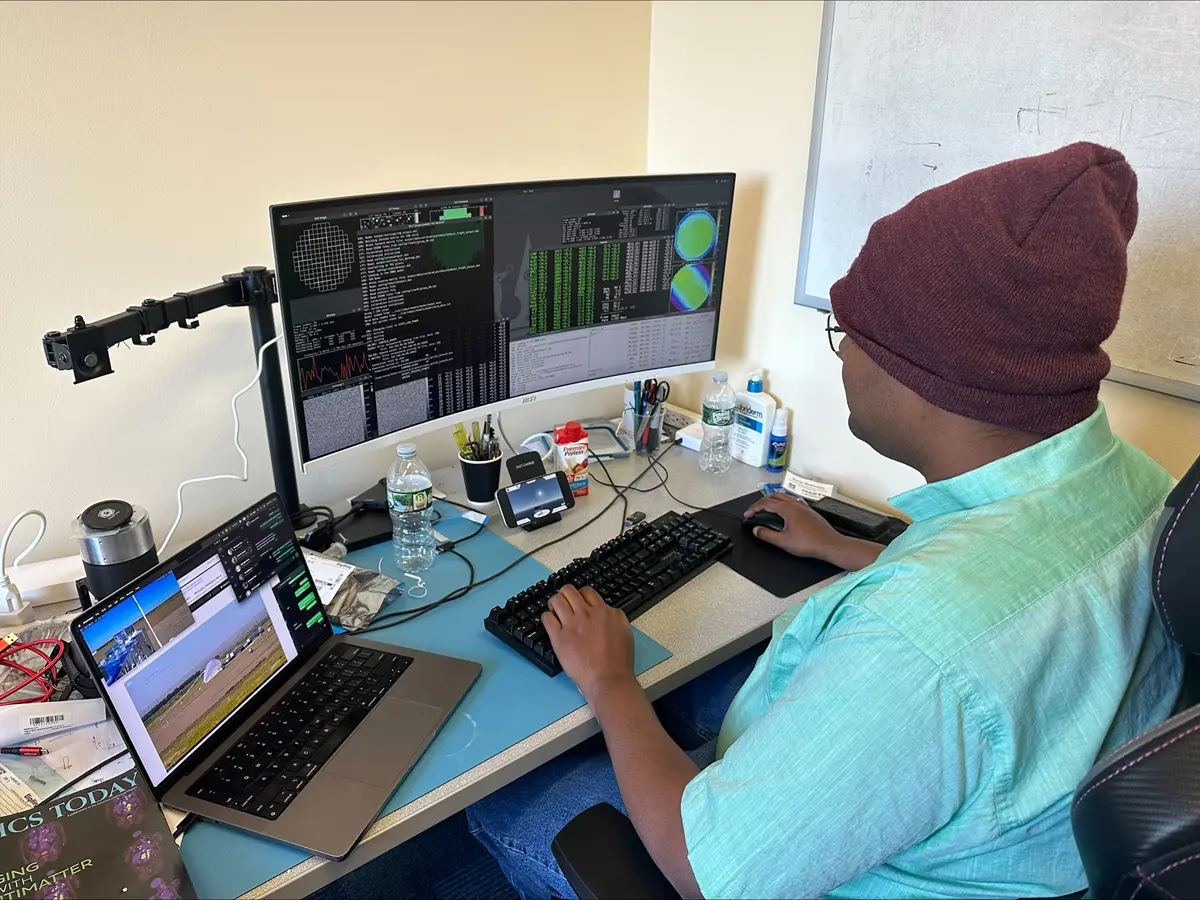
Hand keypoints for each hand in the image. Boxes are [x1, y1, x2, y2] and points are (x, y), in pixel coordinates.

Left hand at [543, 585, 634, 699]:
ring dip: (554, 603)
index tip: (578, 602)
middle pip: (568, 591)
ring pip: (556, 600)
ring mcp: (571, 625)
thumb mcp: (625, 632)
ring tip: (555, 611)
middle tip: (564, 604)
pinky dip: (547, 617)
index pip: (586, 591)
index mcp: (603, 612)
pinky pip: (547, 618)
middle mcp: (586, 614)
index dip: (581, 595)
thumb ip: (616, 617)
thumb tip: (608, 611)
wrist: (608, 679)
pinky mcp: (559, 638)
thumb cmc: (618, 661)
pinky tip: (550, 623)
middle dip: (565, 595)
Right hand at [743, 494, 843, 555]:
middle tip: (755, 510)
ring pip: (784, 497)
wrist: (829, 544)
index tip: (748, 514)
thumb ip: (767, 535)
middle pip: (774, 496)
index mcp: (787, 509)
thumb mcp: (783, 541)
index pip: (765, 503)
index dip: (754, 508)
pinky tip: (784, 510)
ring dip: (772, 500)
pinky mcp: (809, 511)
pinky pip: (792, 501)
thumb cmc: (809, 543)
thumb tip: (757, 530)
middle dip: (761, 502)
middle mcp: (795, 504)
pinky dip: (783, 502)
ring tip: (766, 507)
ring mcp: (803, 506)